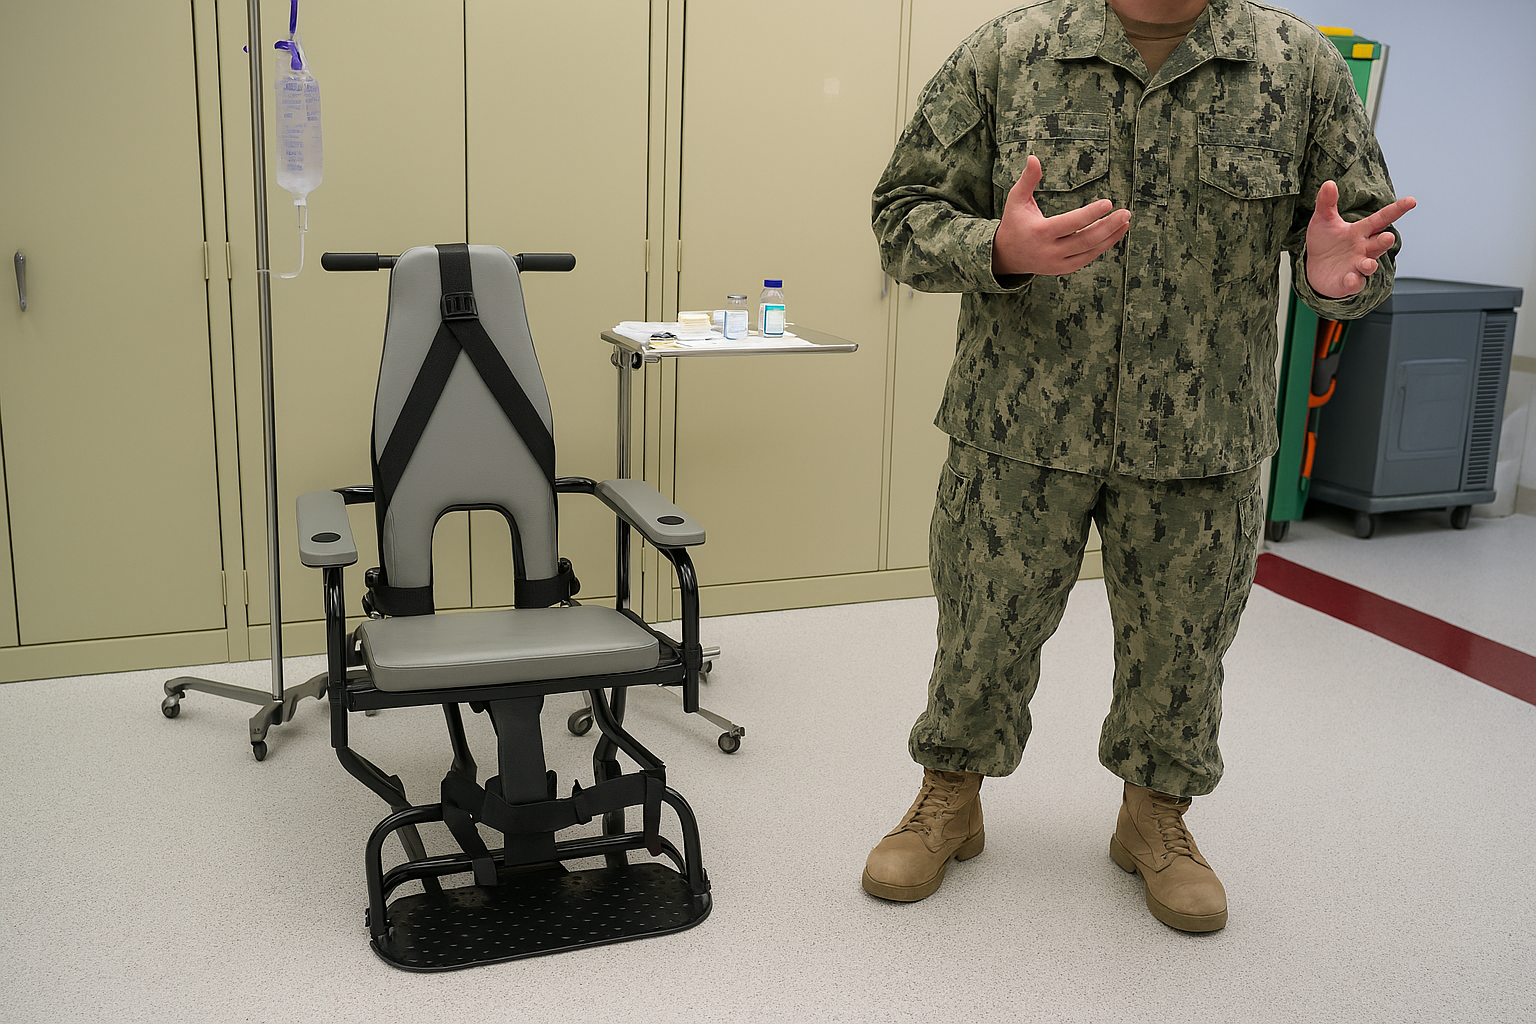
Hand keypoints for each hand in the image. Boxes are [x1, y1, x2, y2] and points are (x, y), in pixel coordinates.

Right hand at [991, 155, 1130, 276]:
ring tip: (1125, 222)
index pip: (1070, 223)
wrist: (1006, 256)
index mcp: (1040, 232)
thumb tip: (1033, 157)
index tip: (1108, 203)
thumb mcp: (1016, 199)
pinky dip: (1102, 247)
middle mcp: (1049, 250)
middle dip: (1108, 227)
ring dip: (1110, 237)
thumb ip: (1027, 180)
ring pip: (1089, 251)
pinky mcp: (1062, 269)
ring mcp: (1057, 263)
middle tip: (1125, 213)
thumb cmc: (1014, 222)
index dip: (1090, 214)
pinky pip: (1087, 258)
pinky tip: (1115, 234)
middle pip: (1085, 240)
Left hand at [1305, 181, 1416, 297]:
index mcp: (1361, 231)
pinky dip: (1353, 281)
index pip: (1382, 218)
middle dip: (1385, 241)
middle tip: (1388, 237)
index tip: (1411, 201)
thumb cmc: (1324, 242)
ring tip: (1367, 263)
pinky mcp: (1348, 282)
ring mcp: (1357, 266)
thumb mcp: (1323, 220)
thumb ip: (1326, 203)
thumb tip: (1329, 183)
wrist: (1314, 268)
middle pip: (1379, 244)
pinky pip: (1354, 283)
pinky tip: (1350, 278)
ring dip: (1370, 265)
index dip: (1397, 210)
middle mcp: (1363, 248)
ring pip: (1370, 265)